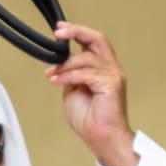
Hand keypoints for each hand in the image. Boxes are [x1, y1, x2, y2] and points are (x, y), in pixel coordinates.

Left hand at [44, 21, 137, 165]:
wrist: (101, 138)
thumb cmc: (90, 120)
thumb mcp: (73, 91)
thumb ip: (71, 75)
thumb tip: (60, 65)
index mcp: (104, 68)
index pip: (93, 42)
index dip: (77, 32)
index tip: (60, 28)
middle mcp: (111, 68)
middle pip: (97, 39)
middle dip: (76, 32)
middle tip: (58, 33)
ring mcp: (113, 75)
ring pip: (86, 58)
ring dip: (65, 65)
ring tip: (51, 74)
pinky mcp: (111, 84)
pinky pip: (85, 73)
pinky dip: (68, 76)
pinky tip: (56, 81)